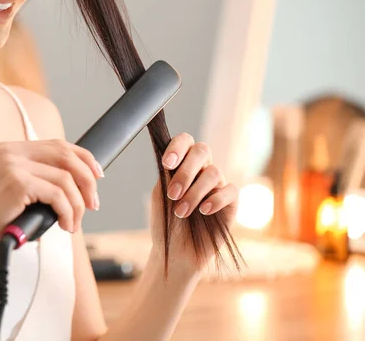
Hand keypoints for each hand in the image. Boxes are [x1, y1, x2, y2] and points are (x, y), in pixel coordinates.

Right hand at [0, 140, 102, 264]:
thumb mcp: (19, 192)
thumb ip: (41, 178)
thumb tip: (83, 179)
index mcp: (9, 149)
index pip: (57, 145)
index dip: (83, 158)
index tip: (98, 176)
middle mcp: (9, 152)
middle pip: (65, 156)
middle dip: (87, 181)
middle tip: (92, 204)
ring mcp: (11, 165)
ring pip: (66, 179)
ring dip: (77, 205)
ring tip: (73, 223)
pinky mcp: (16, 183)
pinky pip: (58, 195)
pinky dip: (68, 212)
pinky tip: (65, 225)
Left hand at [150, 133, 238, 269]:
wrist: (175, 252)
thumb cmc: (166, 222)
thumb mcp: (161, 196)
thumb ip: (168, 175)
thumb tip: (174, 158)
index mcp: (182, 164)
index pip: (185, 141)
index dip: (177, 147)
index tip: (166, 163)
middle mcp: (201, 170)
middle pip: (202, 151)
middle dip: (186, 172)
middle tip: (172, 194)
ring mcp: (217, 184)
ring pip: (213, 173)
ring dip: (194, 193)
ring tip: (181, 212)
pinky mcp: (231, 202)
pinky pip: (230, 190)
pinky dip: (216, 199)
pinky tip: (204, 211)